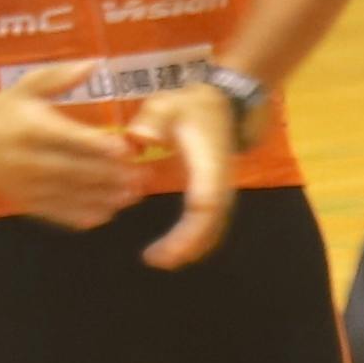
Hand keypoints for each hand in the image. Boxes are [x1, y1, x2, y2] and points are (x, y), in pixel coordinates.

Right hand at [0, 87, 168, 232]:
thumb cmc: (5, 107)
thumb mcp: (29, 86)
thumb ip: (62, 76)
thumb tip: (95, 63)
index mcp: (31, 126)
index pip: (70, 138)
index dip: (99, 146)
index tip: (126, 150)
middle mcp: (27, 158)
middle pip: (74, 171)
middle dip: (109, 177)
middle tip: (140, 179)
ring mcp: (24, 183)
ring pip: (68, 195)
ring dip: (102, 198)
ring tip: (130, 198)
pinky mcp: (21, 201)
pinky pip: (54, 212)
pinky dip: (80, 216)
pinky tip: (104, 214)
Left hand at [138, 81, 244, 269]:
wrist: (224, 102)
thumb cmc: (193, 106)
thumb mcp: (170, 103)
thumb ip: (154, 118)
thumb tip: (139, 137)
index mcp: (209, 165)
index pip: (206, 205)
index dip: (189, 231)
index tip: (166, 248)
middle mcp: (221, 183)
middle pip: (212, 224)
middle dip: (187, 246)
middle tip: (155, 260)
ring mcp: (222, 189)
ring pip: (214, 227)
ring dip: (191, 247)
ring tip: (159, 259)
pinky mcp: (217, 192)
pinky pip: (211, 222)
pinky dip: (195, 238)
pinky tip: (172, 248)